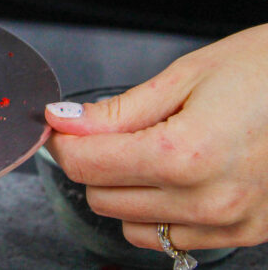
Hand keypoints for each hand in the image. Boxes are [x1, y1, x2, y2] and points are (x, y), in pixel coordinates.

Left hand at [44, 23, 267, 250]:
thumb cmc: (262, 72)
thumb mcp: (182, 77)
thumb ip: (116, 111)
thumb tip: (64, 123)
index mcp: (185, 154)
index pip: (86, 164)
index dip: (64, 140)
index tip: (64, 123)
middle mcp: (208, 199)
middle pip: (101, 197)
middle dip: (93, 162)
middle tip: (111, 129)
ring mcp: (230, 224)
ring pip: (130, 225)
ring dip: (123, 191)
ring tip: (151, 150)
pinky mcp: (246, 234)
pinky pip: (171, 240)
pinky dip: (157, 212)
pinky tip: (175, 177)